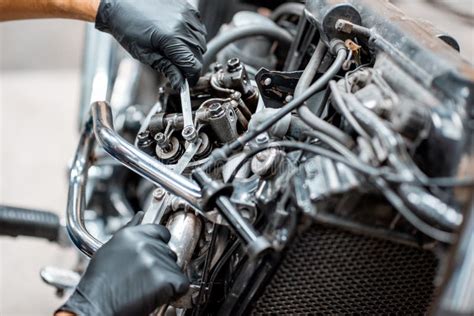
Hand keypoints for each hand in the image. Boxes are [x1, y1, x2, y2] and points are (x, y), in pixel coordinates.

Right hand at [58, 213, 188, 315]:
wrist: (95, 307)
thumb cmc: (99, 284)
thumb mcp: (109, 249)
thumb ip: (130, 230)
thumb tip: (140, 216)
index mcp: (132, 235)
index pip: (162, 231)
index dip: (160, 246)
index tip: (153, 258)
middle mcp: (145, 244)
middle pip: (169, 252)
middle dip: (161, 265)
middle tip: (144, 278)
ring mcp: (156, 261)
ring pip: (175, 268)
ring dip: (166, 279)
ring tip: (145, 287)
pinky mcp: (164, 278)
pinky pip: (181, 283)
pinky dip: (174, 292)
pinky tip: (156, 294)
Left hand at [95, 0, 206, 89]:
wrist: (120, 4)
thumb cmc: (127, 27)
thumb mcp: (146, 55)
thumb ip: (168, 69)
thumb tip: (180, 84)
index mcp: (171, 39)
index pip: (193, 66)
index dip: (191, 77)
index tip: (187, 82)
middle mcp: (182, 25)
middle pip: (199, 55)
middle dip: (190, 64)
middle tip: (177, 67)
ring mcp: (186, 15)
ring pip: (200, 42)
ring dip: (192, 50)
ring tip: (175, 50)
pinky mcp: (187, 8)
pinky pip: (199, 28)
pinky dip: (192, 36)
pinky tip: (179, 37)